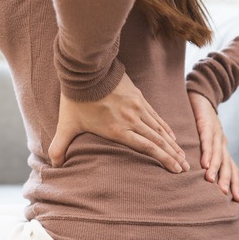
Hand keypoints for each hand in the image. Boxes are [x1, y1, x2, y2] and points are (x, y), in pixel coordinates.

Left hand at [49, 73, 189, 172]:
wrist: (87, 69)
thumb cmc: (76, 99)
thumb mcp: (66, 124)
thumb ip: (59, 146)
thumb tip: (53, 165)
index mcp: (118, 130)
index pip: (147, 148)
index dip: (163, 160)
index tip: (175, 170)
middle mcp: (132, 120)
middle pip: (158, 141)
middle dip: (173, 156)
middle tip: (185, 168)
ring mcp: (138, 108)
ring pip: (160, 130)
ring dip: (173, 144)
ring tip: (182, 155)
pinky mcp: (139, 98)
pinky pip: (156, 117)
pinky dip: (166, 128)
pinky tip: (172, 136)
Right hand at [187, 91, 238, 201]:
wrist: (202, 94)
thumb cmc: (201, 120)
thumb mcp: (205, 140)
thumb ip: (204, 155)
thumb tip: (200, 175)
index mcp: (222, 148)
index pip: (232, 168)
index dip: (235, 183)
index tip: (237, 200)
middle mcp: (222, 142)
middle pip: (227, 165)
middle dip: (227, 181)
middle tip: (225, 196)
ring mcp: (216, 133)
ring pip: (218, 154)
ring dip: (215, 169)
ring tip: (211, 183)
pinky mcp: (206, 124)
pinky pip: (207, 140)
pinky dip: (207, 153)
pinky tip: (204, 164)